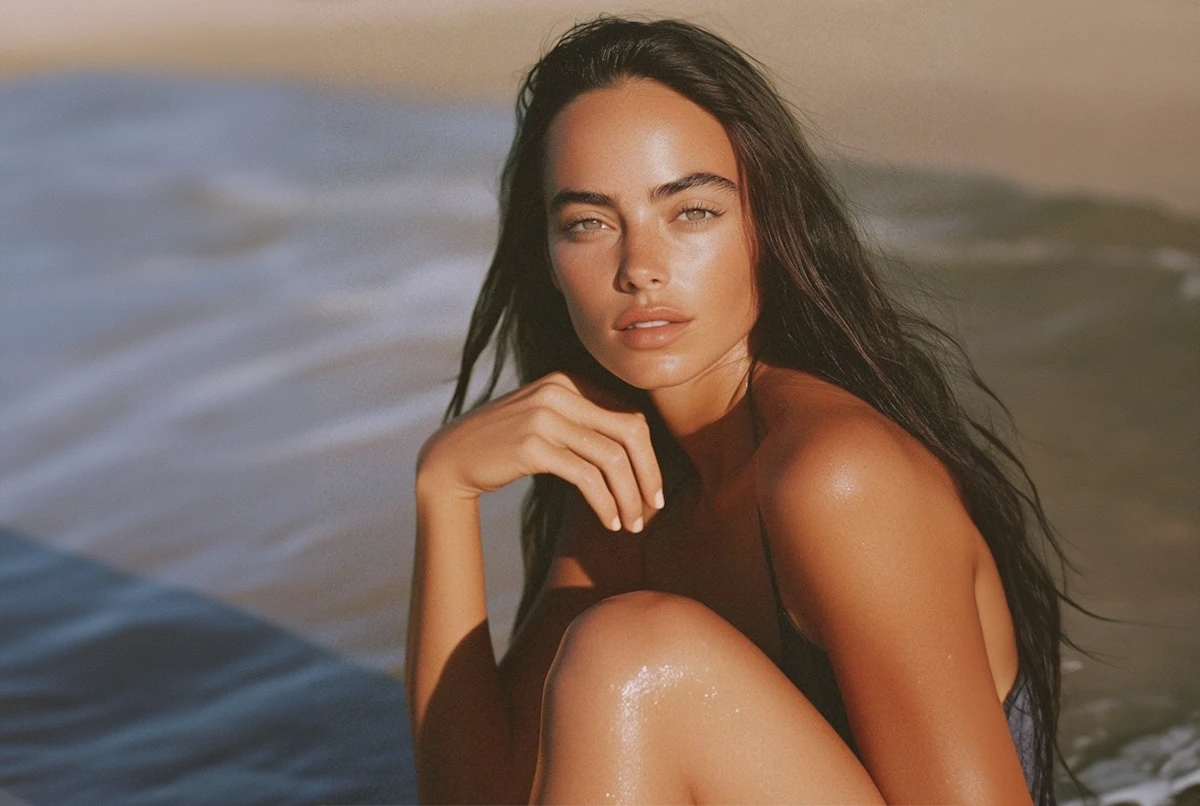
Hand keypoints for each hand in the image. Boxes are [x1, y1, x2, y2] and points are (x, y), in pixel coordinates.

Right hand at [417, 372, 662, 531]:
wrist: (451, 456)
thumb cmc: (505, 445)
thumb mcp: (546, 421)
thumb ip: (583, 424)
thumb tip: (638, 452)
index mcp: (567, 382)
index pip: (628, 416)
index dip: (649, 456)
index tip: (652, 489)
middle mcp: (559, 392)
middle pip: (630, 431)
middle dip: (649, 473)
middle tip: (653, 507)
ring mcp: (544, 416)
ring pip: (611, 457)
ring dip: (628, 496)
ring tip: (632, 523)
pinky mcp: (532, 446)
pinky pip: (586, 477)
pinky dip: (605, 503)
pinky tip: (610, 521)